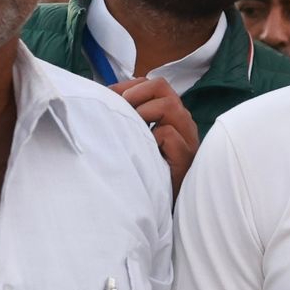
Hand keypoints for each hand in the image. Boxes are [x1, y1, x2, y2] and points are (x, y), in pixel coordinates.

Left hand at [111, 77, 198, 196]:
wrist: (161, 205)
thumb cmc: (148, 172)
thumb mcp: (137, 139)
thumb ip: (130, 119)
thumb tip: (102, 97)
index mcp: (172, 115)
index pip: (155, 84)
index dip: (130, 86)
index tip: (109, 97)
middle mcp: (183, 122)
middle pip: (162, 86)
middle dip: (136, 94)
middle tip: (121, 111)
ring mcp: (188, 138)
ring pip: (169, 105)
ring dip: (144, 113)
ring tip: (133, 130)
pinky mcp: (186, 157)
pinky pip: (167, 134)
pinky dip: (152, 138)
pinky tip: (145, 152)